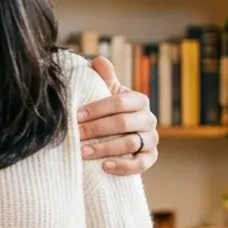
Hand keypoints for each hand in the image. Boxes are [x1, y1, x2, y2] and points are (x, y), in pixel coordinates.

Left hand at [78, 55, 158, 174]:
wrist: (120, 138)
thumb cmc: (111, 112)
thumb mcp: (108, 94)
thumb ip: (104, 78)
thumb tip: (98, 60)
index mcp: (139, 100)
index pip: (119, 102)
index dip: (97, 108)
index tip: (76, 116)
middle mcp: (149, 118)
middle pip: (123, 123)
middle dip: (96, 129)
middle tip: (76, 135)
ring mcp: (151, 139)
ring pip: (130, 143)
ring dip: (104, 148)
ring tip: (83, 152)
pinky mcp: (151, 158)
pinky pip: (140, 164)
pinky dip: (123, 166)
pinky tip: (104, 166)